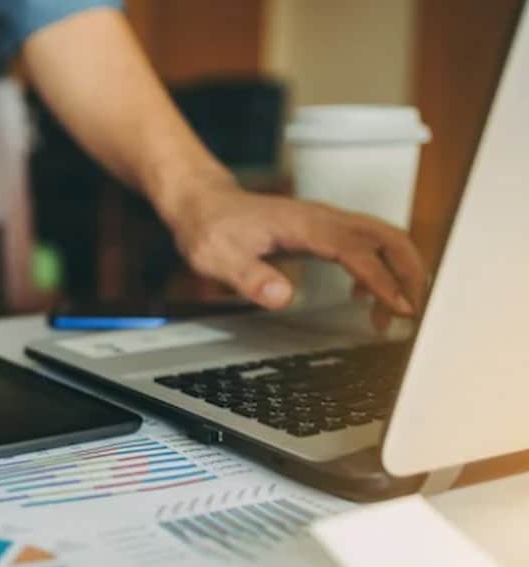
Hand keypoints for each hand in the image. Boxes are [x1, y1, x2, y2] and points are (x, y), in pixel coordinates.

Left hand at [160, 178, 426, 327]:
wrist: (202, 203)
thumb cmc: (210, 228)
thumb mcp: (219, 257)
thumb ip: (251, 277)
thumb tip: (283, 297)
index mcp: (304, 224)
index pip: (357, 249)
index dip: (382, 278)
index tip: (399, 306)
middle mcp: (322, 218)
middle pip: (387, 236)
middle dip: (410, 272)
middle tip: (413, 312)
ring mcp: (326, 223)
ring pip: (382, 239)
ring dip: (399, 273)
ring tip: (392, 315)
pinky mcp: (323, 231)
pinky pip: (366, 246)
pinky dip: (378, 271)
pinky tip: (365, 298)